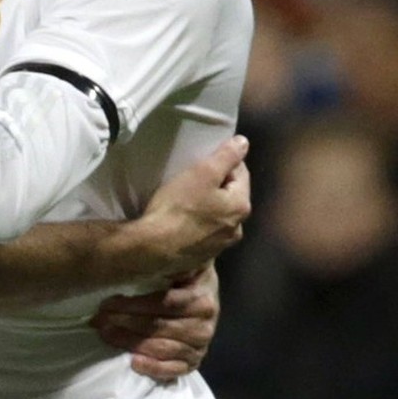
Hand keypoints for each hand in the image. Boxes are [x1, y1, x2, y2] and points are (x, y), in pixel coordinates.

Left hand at [91, 265, 218, 380]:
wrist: (204, 294)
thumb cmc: (182, 277)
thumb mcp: (180, 264)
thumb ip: (165, 262)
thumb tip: (139, 251)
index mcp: (201, 299)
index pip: (163, 304)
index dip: (133, 305)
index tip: (106, 302)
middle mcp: (205, 326)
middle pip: (159, 327)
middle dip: (124, 322)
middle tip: (98, 319)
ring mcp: (200, 347)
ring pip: (162, 348)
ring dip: (131, 342)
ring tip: (106, 334)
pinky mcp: (193, 363)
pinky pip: (174, 370)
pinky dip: (155, 369)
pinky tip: (134, 362)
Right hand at [136, 135, 250, 274]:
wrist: (154, 248)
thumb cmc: (178, 207)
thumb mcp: (202, 173)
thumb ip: (226, 156)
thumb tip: (243, 143)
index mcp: (241, 206)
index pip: (241, 173)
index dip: (224, 162)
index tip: (203, 159)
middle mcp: (237, 228)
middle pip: (231, 196)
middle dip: (217, 184)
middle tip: (193, 177)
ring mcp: (220, 245)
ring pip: (218, 215)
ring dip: (208, 204)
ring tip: (186, 198)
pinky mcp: (203, 255)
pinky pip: (205, 231)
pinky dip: (198, 222)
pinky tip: (182, 219)